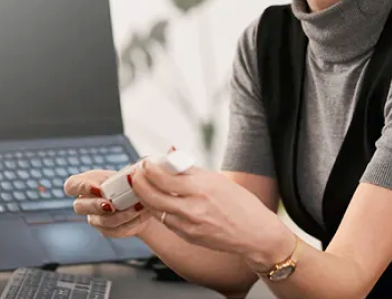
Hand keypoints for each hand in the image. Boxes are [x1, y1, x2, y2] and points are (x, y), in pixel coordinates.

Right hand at [63, 169, 150, 238]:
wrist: (140, 201)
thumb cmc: (128, 182)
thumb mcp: (125, 173)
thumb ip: (125, 175)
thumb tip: (133, 176)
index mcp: (84, 183)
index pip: (71, 185)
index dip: (81, 188)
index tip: (98, 189)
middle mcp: (85, 203)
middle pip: (79, 207)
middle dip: (96, 206)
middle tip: (112, 205)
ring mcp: (94, 219)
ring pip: (102, 221)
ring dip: (121, 215)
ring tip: (138, 207)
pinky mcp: (108, 231)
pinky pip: (116, 230)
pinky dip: (131, 222)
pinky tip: (142, 214)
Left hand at [129, 159, 293, 267]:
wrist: (255, 233)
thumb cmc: (240, 203)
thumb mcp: (217, 179)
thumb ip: (190, 169)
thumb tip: (171, 155)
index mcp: (202, 188)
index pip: (164, 177)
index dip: (149, 169)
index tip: (145, 162)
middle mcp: (193, 208)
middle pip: (153, 196)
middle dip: (139, 183)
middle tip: (136, 174)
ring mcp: (189, 225)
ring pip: (156, 210)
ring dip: (145, 197)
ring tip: (143, 186)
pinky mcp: (188, 237)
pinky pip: (166, 221)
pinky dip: (158, 210)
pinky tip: (156, 201)